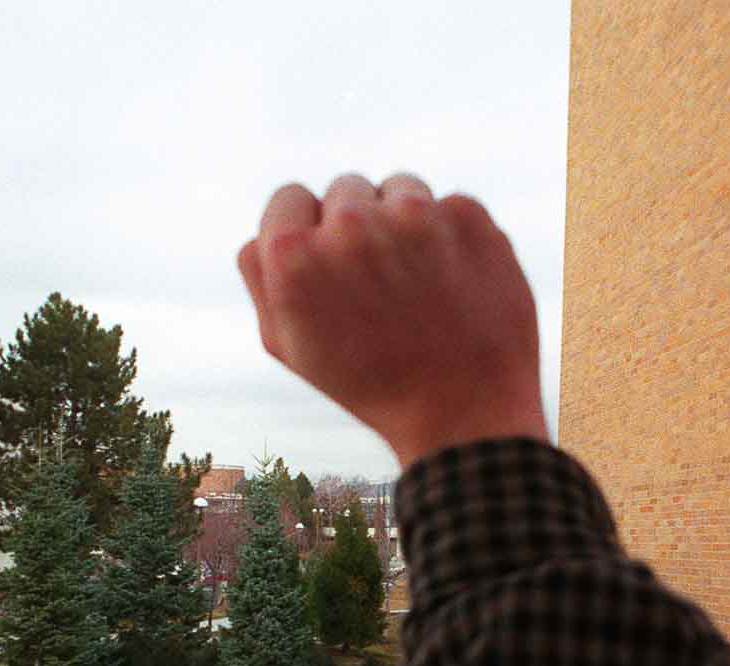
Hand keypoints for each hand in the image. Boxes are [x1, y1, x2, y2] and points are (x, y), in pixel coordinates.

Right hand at [237, 172, 547, 467]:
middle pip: (345, 189)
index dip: (306, 230)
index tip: (329, 262)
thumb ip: (262, 275)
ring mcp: (413, 214)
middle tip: (379, 286)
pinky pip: (448, 206)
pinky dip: (451, 237)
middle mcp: (349, 223)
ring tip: (418, 285)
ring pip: (398, 189)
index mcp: (293, 254)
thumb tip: (268, 229)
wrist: (464, 412)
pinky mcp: (466, 215)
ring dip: (403, 224)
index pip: (289, 197)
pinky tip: (454, 283)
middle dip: (356, 226)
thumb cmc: (369, 385)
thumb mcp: (288, 344)